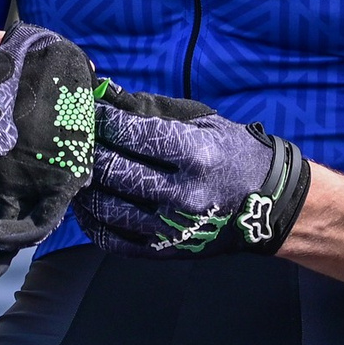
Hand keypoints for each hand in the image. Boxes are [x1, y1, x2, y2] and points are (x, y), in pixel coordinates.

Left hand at [75, 86, 310, 257]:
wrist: (270, 206)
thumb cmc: (234, 154)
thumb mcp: (204, 123)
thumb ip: (154, 110)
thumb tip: (107, 93)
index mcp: (195, 156)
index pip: (132, 134)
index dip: (104, 120)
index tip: (89, 111)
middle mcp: (181, 194)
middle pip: (113, 170)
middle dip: (88, 150)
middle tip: (74, 139)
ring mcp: (171, 228)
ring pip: (106, 207)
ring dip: (84, 185)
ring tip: (76, 170)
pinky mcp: (165, 251)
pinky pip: (113, 240)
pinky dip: (92, 221)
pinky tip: (87, 204)